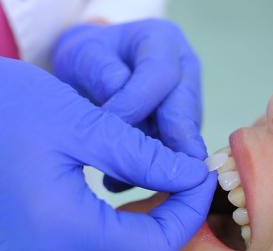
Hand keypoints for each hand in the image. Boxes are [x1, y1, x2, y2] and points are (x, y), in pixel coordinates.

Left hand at [52, 19, 203, 191]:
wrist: (97, 68)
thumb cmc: (90, 59)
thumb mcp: (83, 55)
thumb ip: (99, 74)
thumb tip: (119, 114)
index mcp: (163, 42)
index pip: (160, 74)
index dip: (135, 103)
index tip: (104, 127)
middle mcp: (186, 71)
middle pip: (185, 110)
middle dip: (167, 144)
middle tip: (151, 173)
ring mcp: (189, 103)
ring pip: (183, 139)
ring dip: (157, 163)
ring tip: (118, 182)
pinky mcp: (183, 133)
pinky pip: (173, 154)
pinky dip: (147, 173)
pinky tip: (118, 185)